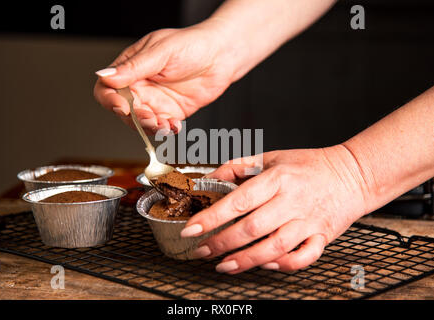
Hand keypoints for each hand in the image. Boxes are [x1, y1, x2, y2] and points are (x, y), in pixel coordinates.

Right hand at [94, 20, 235, 133]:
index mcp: (131, 69)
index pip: (107, 88)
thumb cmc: (192, 44)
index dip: (110, 100)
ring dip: (150, 128)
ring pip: (142, 123)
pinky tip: (175, 126)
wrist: (222, 56)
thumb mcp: (160, 51)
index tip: (123, 107)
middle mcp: (140, 87)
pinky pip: (162, 127)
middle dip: (134, 118)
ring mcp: (156, 101)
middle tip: (149, 117)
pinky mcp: (172, 112)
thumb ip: (134, 67)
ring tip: (164, 124)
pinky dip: (166, 130)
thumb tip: (105, 76)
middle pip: (124, 111)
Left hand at [182, 146, 369, 272]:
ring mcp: (309, 221)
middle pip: (252, 228)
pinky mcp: (322, 236)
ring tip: (223, 265)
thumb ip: (238, 167)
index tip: (191, 228)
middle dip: (222, 243)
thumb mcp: (272, 157)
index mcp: (277, 179)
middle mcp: (292, 201)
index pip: (238, 201)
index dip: (212, 217)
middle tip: (202, 250)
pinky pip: (303, 258)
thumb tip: (209, 180)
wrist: (352, 174)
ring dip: (246, 260)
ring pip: (274, 247)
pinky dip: (284, 265)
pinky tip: (265, 265)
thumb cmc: (308, 165)